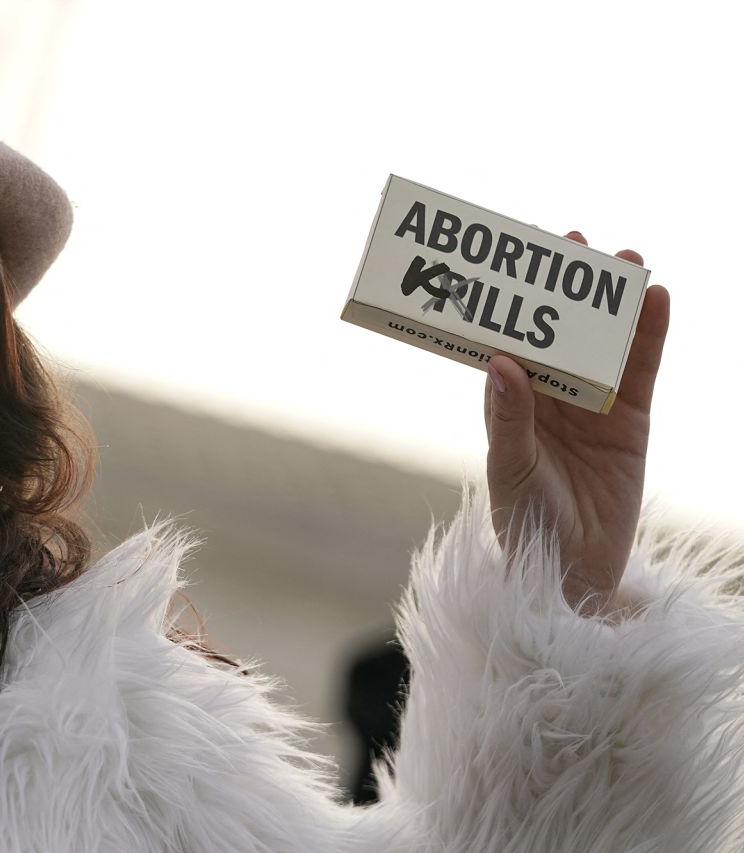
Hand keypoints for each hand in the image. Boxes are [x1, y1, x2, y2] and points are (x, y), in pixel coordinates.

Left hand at [484, 232, 669, 615]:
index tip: (514, 259)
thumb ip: (508, 419)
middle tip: (571, 242)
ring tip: (624, 259)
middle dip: (565, 290)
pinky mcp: (631, 422)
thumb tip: (501, 363)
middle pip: (559, 333)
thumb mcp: (511, 469)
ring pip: (604, 345)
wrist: (573, 572)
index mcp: (510, 403)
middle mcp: (549, 397)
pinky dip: (650, 338)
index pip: (509, 342)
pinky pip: (641, 372)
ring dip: (613, 304)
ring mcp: (592, 406)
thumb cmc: (525, 521)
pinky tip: (658, 299)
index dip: (512, 302)